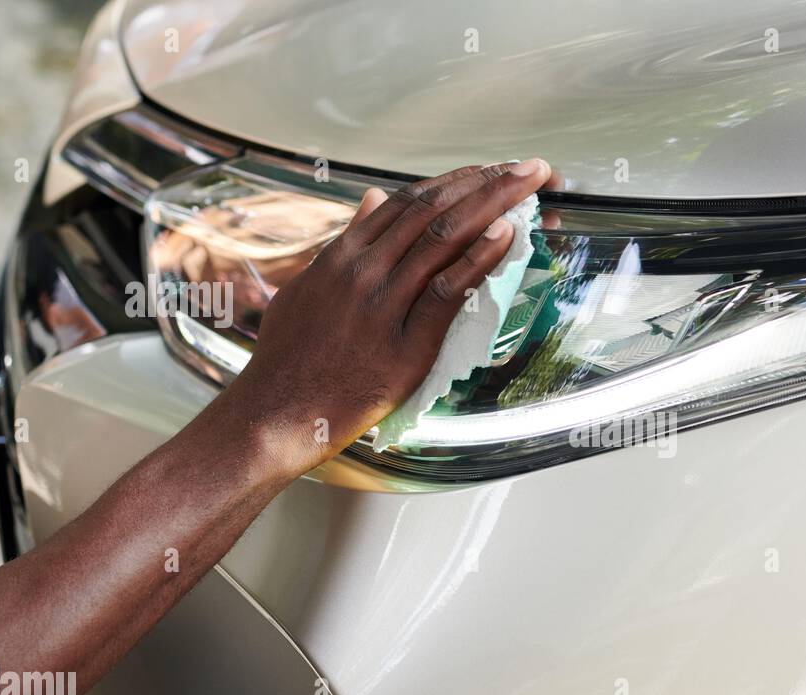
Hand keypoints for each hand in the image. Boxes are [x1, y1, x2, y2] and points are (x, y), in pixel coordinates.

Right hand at [218, 158, 553, 480]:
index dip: (453, 182)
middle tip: (526, 168)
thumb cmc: (291, 360)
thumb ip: (343, 244)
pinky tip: (506, 236)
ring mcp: (382, 306)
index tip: (487, 170)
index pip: (406, 203)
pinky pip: (446, 291)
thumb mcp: (307, 288)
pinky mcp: (403, 345)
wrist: (275, 415)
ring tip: (530, 187)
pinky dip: (478, 259)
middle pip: (432, 210)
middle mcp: (362, 271)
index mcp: (341, 256)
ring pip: (443, 239)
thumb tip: (370, 199)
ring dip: (493, 207)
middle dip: (485, 183)